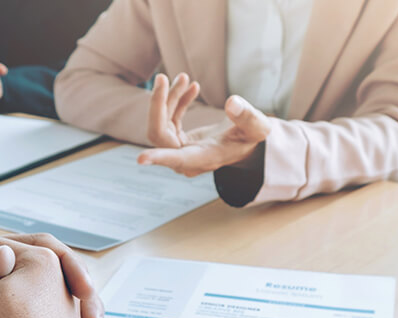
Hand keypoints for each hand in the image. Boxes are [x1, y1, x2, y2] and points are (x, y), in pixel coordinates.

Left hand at [139, 74, 271, 176]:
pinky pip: (169, 119)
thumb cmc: (253, 137)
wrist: (248, 141)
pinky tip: (190, 87)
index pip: (177, 159)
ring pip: (162, 123)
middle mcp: (187, 157)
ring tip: (184, 78)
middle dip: (159, 104)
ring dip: (169, 98)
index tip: (141, 159)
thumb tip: (232, 103)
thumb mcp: (257, 126)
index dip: (160, 157)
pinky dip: (176, 101)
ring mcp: (180, 149)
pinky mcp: (178, 139)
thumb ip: (246, 116)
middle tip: (163, 77)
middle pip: (159, 134)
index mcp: (203, 158)